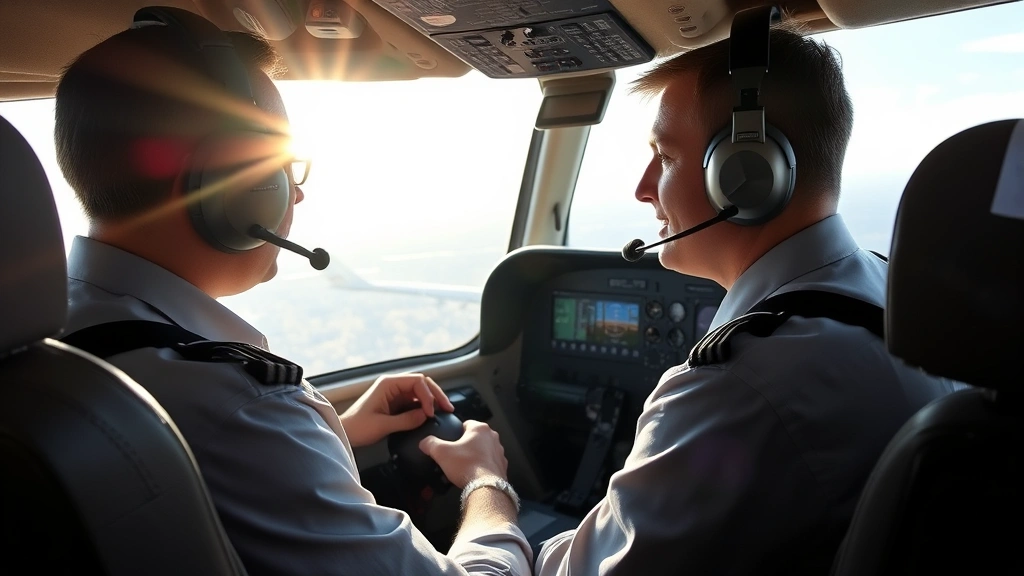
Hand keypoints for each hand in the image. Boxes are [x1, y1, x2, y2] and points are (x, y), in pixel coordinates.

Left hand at [340, 373, 454, 447]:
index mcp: (388, 383)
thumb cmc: (358, 427)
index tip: (431, 413)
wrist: (345, 433)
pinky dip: (425, 407)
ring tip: (444, 411)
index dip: (428, 396)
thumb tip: (426, 416)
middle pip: (422, 383)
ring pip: (420, 391)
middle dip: (436, 394)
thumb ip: (406, 420)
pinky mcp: (395, 402)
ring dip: (432, 400)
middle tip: (448, 408)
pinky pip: (414, 401)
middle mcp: (393, 384)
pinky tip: (432, 415)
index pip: (417, 381)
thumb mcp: (383, 425)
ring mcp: (395, 393)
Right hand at [418, 420, 507, 488]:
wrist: (486, 488)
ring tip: (464, 467)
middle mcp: (493, 438)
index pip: (466, 424)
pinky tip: (474, 475)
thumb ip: (430, 444)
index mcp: (480, 429)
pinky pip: (489, 463)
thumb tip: (425, 442)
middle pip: (475, 437)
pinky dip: (482, 467)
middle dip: (465, 445)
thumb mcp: (441, 452)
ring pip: (483, 450)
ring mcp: (499, 452)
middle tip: (455, 455)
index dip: (455, 432)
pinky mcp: (502, 466)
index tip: (450, 442)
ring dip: (475, 456)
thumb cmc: (466, 466)